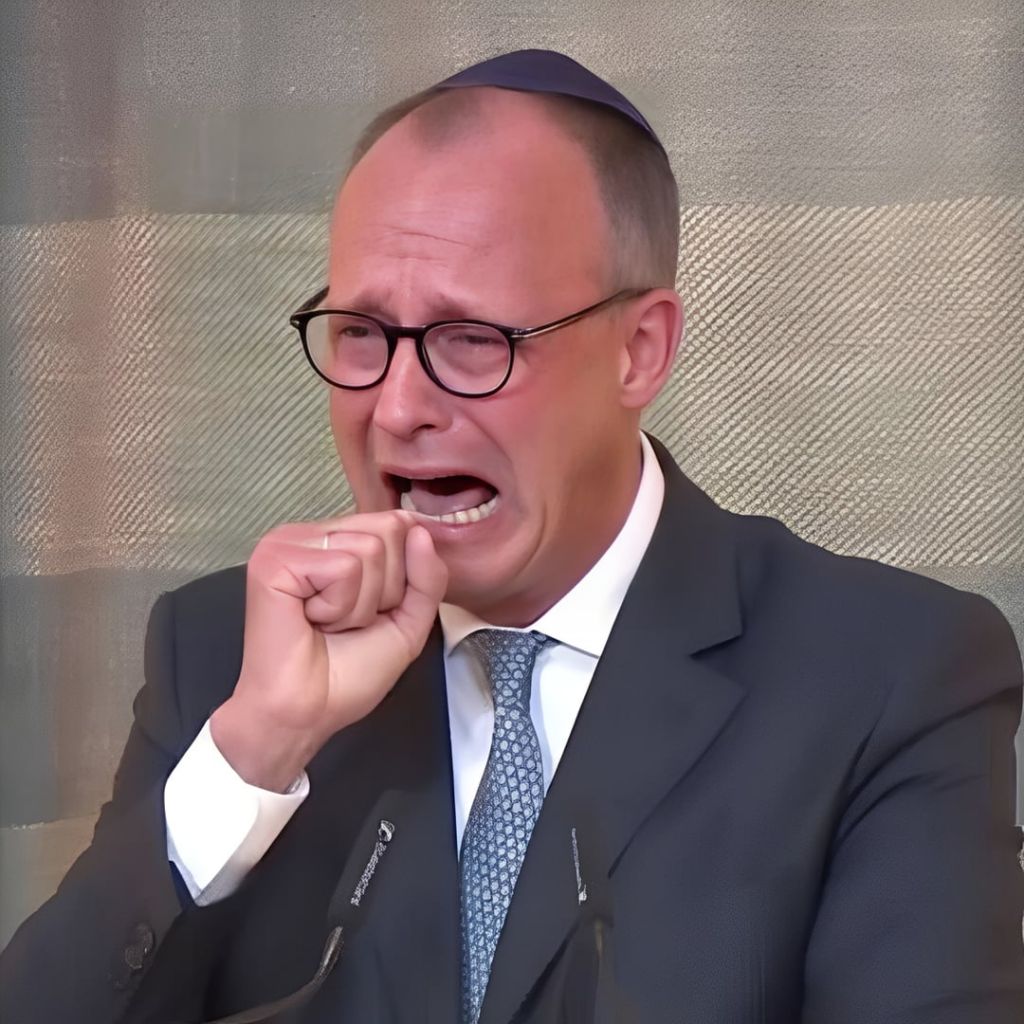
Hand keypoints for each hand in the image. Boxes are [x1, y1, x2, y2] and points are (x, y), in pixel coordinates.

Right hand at [210, 511, 446, 790]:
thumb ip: (427, 575)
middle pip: (389, 530)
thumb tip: (421, 530)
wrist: (308, 712)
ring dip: (359, 603)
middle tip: (345, 621)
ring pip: (369, 549)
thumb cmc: (347, 673)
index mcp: (336, 540)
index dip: (401, 578)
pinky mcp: (274, 560)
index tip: (369, 612)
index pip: (399, 523)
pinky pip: (342, 568)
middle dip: (383, 589)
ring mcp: (288, 542)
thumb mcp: (408, 619)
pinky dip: (338, 606)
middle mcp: (311, 534)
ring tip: (326, 623)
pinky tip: (311, 621)